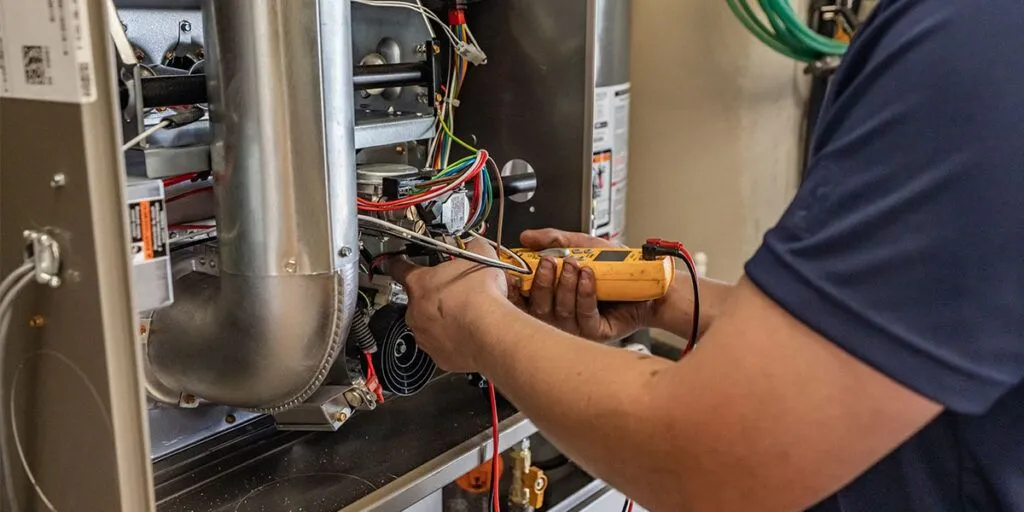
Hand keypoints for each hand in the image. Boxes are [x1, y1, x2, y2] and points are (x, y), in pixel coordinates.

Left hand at [389, 238, 509, 372]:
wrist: (490, 333)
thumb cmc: (481, 297)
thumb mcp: (481, 256)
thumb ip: (473, 248)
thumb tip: (476, 246)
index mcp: (419, 283)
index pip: (399, 268)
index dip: (399, 263)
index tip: (398, 263)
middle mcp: (415, 311)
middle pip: (419, 299)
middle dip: (436, 296)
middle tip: (458, 292)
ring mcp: (425, 336)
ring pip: (430, 324)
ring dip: (445, 319)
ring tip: (469, 315)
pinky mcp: (438, 356)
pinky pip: (443, 345)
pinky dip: (454, 340)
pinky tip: (472, 332)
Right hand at [510, 229, 653, 340]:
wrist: (651, 281)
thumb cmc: (619, 266)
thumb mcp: (583, 245)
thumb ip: (553, 240)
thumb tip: (526, 236)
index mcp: (553, 295)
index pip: (524, 297)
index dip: (516, 288)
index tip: (515, 272)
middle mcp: (562, 313)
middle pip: (538, 307)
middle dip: (542, 282)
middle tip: (549, 262)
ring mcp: (577, 326)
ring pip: (560, 312)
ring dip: (565, 285)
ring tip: (575, 265)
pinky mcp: (596, 333)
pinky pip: (584, 316)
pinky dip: (584, 294)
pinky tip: (589, 277)